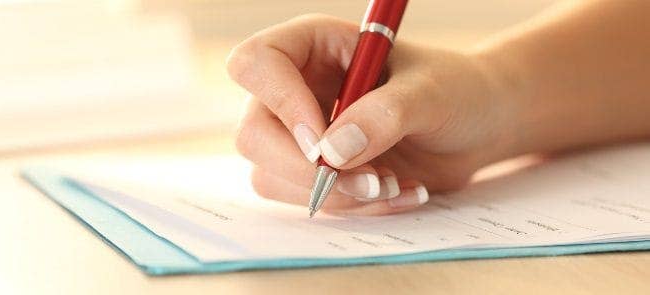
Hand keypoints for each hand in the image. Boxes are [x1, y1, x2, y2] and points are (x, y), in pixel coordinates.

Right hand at [227, 14, 515, 214]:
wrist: (477, 127)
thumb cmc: (456, 91)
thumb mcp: (431, 93)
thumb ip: (385, 114)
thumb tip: (332, 152)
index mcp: (314, 47)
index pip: (257, 64)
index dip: (281, 104)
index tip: (325, 143)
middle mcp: (298, 89)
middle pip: (254, 134)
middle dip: (308, 171)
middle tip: (368, 182)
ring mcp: (302, 133)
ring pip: (271, 176)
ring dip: (335, 195)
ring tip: (393, 185)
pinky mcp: (317, 170)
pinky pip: (305, 200)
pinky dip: (351, 208)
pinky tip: (395, 193)